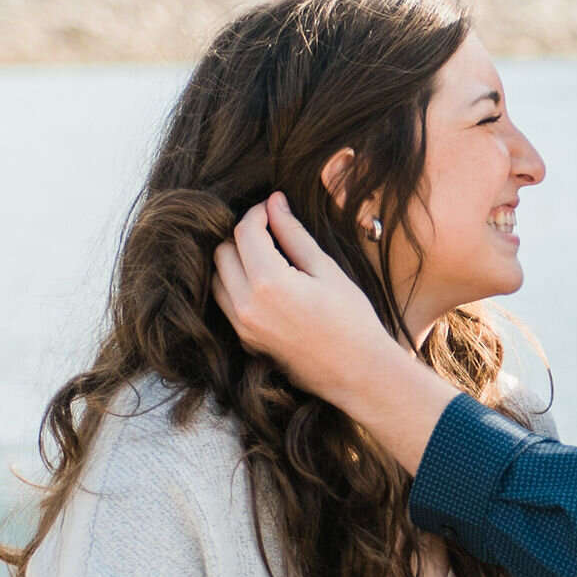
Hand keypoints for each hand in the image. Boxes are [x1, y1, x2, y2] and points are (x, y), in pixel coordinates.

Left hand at [213, 196, 454, 475]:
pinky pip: (226, 303)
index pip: (245, 232)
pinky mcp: (245, 341)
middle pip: (223, 253)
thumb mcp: (326, 269)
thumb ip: (294, 234)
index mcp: (269, 284)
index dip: (257, 213)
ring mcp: (243, 327)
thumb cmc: (352, 320)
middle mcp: (247, 306)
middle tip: (271, 231)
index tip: (273, 208)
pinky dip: (236, 285)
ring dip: (235, 260)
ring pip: (218, 278)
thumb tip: (274, 202)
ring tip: (267, 256)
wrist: (358, 374)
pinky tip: (266, 282)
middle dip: (243, 235)